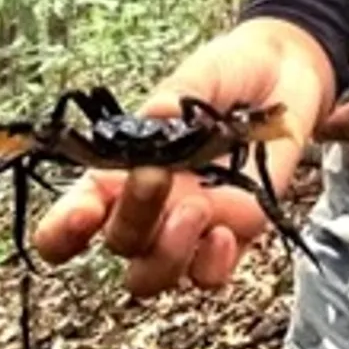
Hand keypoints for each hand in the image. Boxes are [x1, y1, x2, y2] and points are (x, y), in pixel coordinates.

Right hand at [33, 26, 298, 297]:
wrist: (286, 72)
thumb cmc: (228, 72)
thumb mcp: (199, 76)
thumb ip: (176, 99)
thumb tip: (157, 114)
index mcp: (119, 168)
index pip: (70, 219)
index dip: (62, 231)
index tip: (81, 213)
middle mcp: (149, 205)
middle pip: (118, 244)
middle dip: (132, 219)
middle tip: (156, 177)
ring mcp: (190, 225)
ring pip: (153, 276)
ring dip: (168, 255)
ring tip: (198, 211)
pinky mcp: (235, 234)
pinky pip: (210, 277)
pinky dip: (212, 267)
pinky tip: (226, 232)